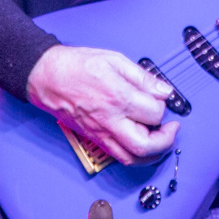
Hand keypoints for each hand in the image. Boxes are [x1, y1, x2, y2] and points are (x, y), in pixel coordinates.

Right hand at [25, 45, 179, 165]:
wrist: (47, 77)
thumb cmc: (76, 66)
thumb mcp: (115, 60)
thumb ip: (143, 77)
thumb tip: (164, 90)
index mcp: (118, 97)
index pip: (154, 112)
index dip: (164, 106)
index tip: (163, 99)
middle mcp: (110, 120)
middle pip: (146, 145)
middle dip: (166, 140)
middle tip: (171, 128)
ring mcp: (101, 133)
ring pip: (132, 158)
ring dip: (153, 153)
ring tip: (160, 139)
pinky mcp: (94, 138)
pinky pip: (119, 156)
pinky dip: (135, 155)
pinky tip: (141, 142)